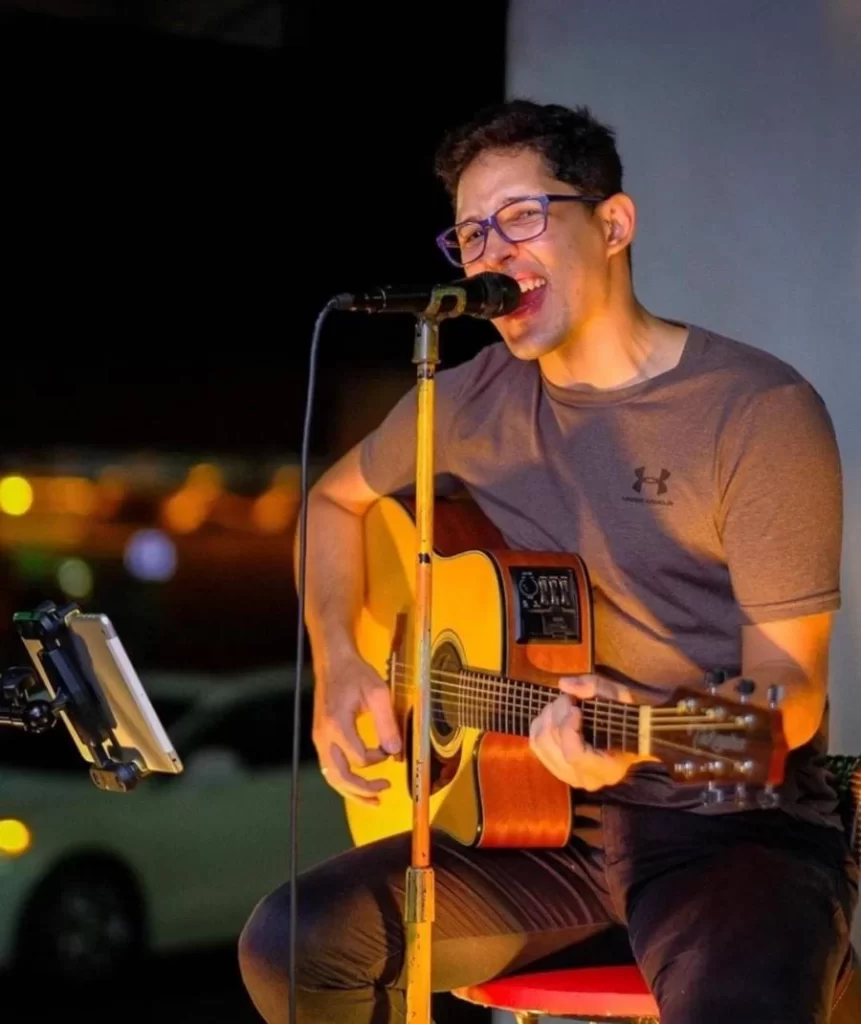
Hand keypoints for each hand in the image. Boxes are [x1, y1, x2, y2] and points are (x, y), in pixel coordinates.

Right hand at [312, 650, 401, 805]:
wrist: (333, 662)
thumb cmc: (355, 674)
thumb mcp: (378, 693)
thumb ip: (387, 724)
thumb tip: (395, 751)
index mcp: (338, 725)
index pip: (360, 758)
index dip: (378, 759)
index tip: (390, 749)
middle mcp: (324, 736)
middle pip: (340, 776)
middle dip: (363, 789)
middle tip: (385, 790)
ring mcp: (319, 738)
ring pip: (332, 776)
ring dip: (352, 791)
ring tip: (373, 799)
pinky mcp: (320, 737)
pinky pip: (330, 767)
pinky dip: (344, 780)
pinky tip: (357, 783)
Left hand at [528, 673, 644, 791]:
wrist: (627, 735)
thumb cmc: (626, 719)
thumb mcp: (619, 697)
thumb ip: (595, 687)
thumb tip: (563, 684)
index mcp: (607, 770)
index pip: (574, 755)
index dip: (568, 727)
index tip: (576, 708)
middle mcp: (584, 779)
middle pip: (553, 744)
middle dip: (557, 712)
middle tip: (570, 698)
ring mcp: (567, 776)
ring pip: (540, 743)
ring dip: (548, 715)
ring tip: (563, 704)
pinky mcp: (554, 768)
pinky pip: (535, 745)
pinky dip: (540, 724)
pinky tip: (554, 715)